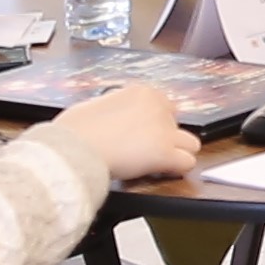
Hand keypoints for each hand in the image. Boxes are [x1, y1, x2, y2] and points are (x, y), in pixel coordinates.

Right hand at [55, 81, 203, 185]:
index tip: (142, 134)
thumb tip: (108, 120)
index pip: (164, 106)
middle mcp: (158, 106)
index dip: (153, 122)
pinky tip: (162, 172)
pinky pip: (188, 162)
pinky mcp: (165, 153)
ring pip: (191, 143)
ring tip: (158, 163)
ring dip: (177, 153)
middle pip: (177, 124)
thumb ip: (112, 110)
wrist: (73, 148)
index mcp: (141, 92)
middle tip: (146, 150)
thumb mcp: (95, 107)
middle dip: (165, 136)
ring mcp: (164, 130)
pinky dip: (177, 170)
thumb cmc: (74, 130)